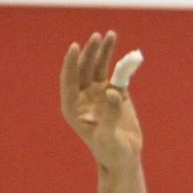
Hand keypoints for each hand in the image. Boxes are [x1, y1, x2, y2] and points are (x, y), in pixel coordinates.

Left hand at [60, 31, 143, 169]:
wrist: (124, 158)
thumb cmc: (110, 152)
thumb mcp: (108, 138)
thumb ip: (110, 115)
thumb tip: (114, 92)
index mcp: (73, 107)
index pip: (69, 80)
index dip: (70, 63)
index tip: (74, 46)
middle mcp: (83, 97)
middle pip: (83, 69)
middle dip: (90, 52)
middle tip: (97, 37)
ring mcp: (99, 93)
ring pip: (98, 67)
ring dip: (103, 51)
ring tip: (110, 35)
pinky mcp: (115, 93)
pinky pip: (116, 73)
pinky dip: (120, 61)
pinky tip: (124, 49)